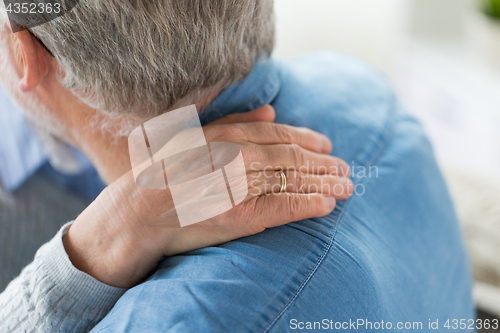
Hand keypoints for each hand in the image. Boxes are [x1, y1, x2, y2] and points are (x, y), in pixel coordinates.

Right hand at [63, 105, 352, 287]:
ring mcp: (237, 186)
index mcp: (222, 135)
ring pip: (292, 180)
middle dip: (323, 163)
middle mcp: (232, 156)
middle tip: (346, 169)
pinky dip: (308, 204)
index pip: (277, 134)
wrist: (134, 217)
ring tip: (347, 187)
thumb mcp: (191, 138)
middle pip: (290, 156)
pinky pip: (282, 207)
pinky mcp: (238, 216)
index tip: (328, 146)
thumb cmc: (159, 178)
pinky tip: (327, 206)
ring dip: (324, 183)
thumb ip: (231, 121)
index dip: (307, 138)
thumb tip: (271, 110)